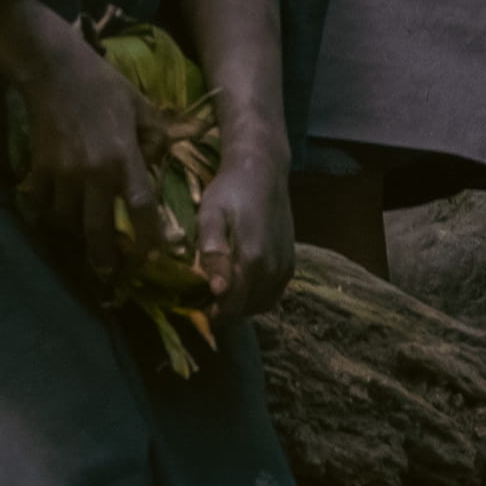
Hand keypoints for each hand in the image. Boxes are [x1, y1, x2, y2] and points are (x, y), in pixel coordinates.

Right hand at [4, 5, 161, 285]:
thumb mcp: (141, 105)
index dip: (148, 237)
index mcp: (124, 158)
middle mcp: (94, 173)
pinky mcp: (40, 167)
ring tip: (84, 240)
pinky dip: (48, 212)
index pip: (141, 208)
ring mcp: (63, 172)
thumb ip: (156, 136)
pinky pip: (43, 202)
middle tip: (109, 274)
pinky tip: (55, 213)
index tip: (153, 257)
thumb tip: (158, 161)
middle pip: (98, 229)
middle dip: (104, 258)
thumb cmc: (103, 85)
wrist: (54, 70)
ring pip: (68, 220)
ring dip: (76, 233)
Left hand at [191, 128, 295, 321]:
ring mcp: (285, 267)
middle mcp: (274, 268)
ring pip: (262, 304)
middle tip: (204, 298)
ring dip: (241, 305)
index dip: (212, 313)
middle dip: (225, 310)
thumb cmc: (230, 191)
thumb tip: (218, 290)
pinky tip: (240, 284)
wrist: (262, 171)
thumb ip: (213, 252)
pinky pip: (273, 293)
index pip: (232, 306)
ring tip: (221, 292)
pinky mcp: (290, 263)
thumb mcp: (211, 215)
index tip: (195, 306)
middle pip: (247, 308)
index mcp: (253, 259)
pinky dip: (256, 297)